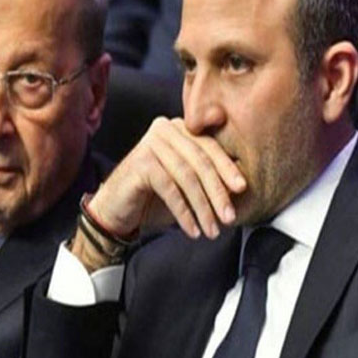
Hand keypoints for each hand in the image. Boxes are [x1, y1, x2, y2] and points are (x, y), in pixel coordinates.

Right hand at [70, 117, 245, 270]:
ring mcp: (150, 143)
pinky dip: (184, 212)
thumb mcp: (187, 185)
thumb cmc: (154, 197)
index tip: (242, 189)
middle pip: (200, 161)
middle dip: (218, 192)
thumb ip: (209, 177)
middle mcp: (165, 129)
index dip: (227, 168)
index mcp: (180, 128)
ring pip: (187, 176)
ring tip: (212, 230)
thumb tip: (241, 184)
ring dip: (203, 207)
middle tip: (229, 217)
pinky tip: (192, 229)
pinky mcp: (140, 163)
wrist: (116, 211)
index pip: (209, 146)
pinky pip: (170, 188)